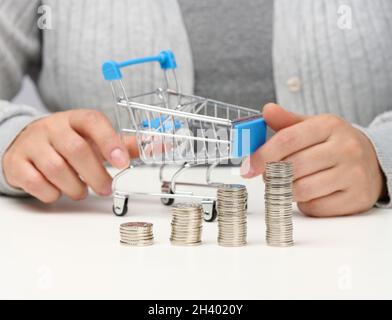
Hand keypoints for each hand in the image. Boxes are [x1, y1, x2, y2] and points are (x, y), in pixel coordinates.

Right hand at [3, 110, 137, 202]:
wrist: (28, 143)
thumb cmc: (70, 142)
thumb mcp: (96, 140)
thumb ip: (125, 145)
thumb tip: (159, 146)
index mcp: (76, 119)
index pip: (93, 122)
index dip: (110, 142)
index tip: (123, 163)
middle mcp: (53, 127)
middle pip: (76, 150)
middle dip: (96, 175)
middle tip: (105, 188)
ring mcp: (32, 143)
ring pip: (56, 168)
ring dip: (75, 186)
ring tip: (81, 190)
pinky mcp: (16, 162)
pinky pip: (35, 181)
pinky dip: (51, 192)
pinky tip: (58, 190)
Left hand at [240, 104, 385, 216]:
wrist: (371, 161)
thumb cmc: (333, 144)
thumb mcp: (312, 126)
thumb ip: (287, 121)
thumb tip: (266, 110)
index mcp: (330, 125)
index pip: (287, 140)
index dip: (262, 155)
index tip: (249, 166)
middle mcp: (345, 148)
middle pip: (292, 167)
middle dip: (272, 175)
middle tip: (268, 175)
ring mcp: (353, 174)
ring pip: (302, 190)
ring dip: (286, 190)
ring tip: (288, 183)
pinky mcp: (356, 198)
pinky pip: (315, 207)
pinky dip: (304, 203)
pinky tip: (308, 194)